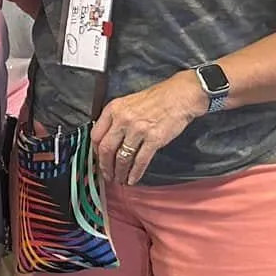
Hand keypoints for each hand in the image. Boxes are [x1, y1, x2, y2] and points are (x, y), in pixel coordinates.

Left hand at [92, 72, 206, 186]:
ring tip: (120, 179)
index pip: (96, 135)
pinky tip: (133, 179)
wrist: (180, 96)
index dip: (95, 151)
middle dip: (105, 166)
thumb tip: (108, 138)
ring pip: (122, 158)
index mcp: (114, 109)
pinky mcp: (154, 139)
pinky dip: (135, 173)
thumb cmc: (157, 98)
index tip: (98, 159)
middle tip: (107, 174)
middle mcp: (123, 119)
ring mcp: (138, 130)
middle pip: (106, 149)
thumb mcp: (128, 102)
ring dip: (119, 172)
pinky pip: (140, 161)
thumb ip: (116, 118)